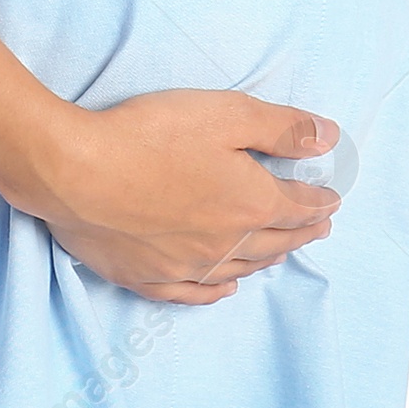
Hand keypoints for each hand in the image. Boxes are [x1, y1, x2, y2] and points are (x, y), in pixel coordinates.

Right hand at [41, 89, 342, 303]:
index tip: (332, 201)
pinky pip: (196, 294)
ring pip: (239, 269)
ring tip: (280, 252)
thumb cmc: (151, 134)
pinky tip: (226, 290)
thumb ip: (281, 128)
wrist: (76, 172)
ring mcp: (186, 266)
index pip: (296, 206)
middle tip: (317, 228)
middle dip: (300, 232)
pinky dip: (218, 292)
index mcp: (249, 203)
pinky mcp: (148, 278)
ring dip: (266, 260)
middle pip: (274, 242)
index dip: (318, 201)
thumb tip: (330, 137)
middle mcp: (225, 244)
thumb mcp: (226, 113)